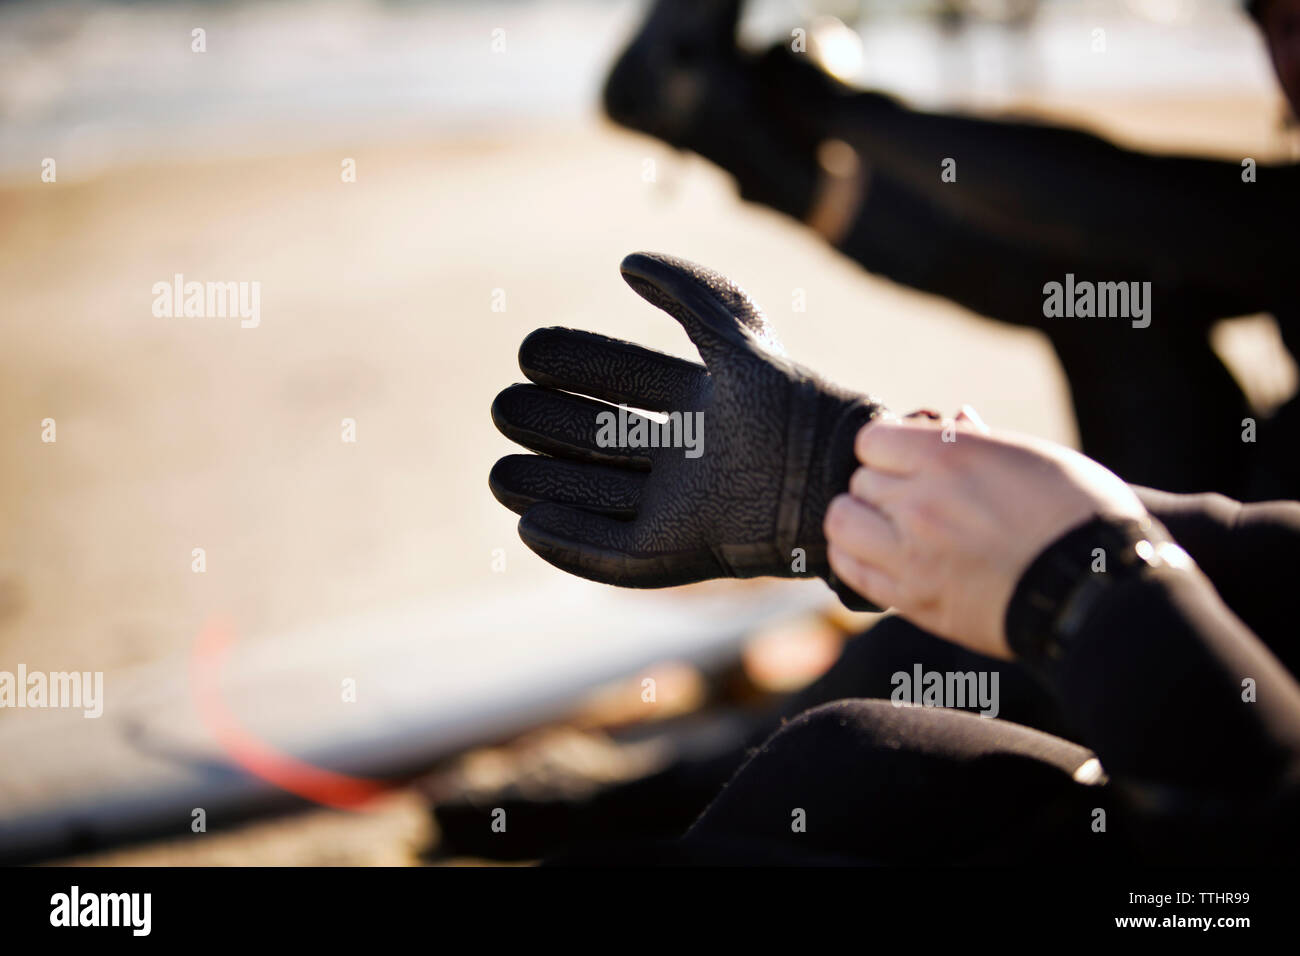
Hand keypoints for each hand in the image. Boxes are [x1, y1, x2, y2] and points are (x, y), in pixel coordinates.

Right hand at [489, 252, 886, 606]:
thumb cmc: (794, 406)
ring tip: (498, 473)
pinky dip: (573, 544)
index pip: (619, 380)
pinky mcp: (680, 552)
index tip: (531, 351)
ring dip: (544, 487)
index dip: (574, 363)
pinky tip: (530, 525)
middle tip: (505, 406)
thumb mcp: (740, 339)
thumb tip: (627, 261)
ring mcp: (681, 507)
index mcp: (698, 404)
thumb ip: (691, 295)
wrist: (834, 480)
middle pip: (597, 439)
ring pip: (596, 497)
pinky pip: (615, 555)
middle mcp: (684, 457)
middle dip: (548, 423)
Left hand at [824, 410, 1147, 658]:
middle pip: (859, 481)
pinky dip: (855, 560)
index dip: (888, 450)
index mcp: (949, 456)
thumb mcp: (1035, 458)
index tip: (907, 462)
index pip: (871, 440)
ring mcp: (911, 552)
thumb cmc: (1080, 516)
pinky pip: (851, 571)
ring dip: (858, 521)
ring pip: (842, 522)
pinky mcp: (912, 599)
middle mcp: (920, 500)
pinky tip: (878, 558)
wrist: (1097, 593)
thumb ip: (980, 442)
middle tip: (910, 500)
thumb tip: (954, 420)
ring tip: (884, 528)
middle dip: (881, 487)